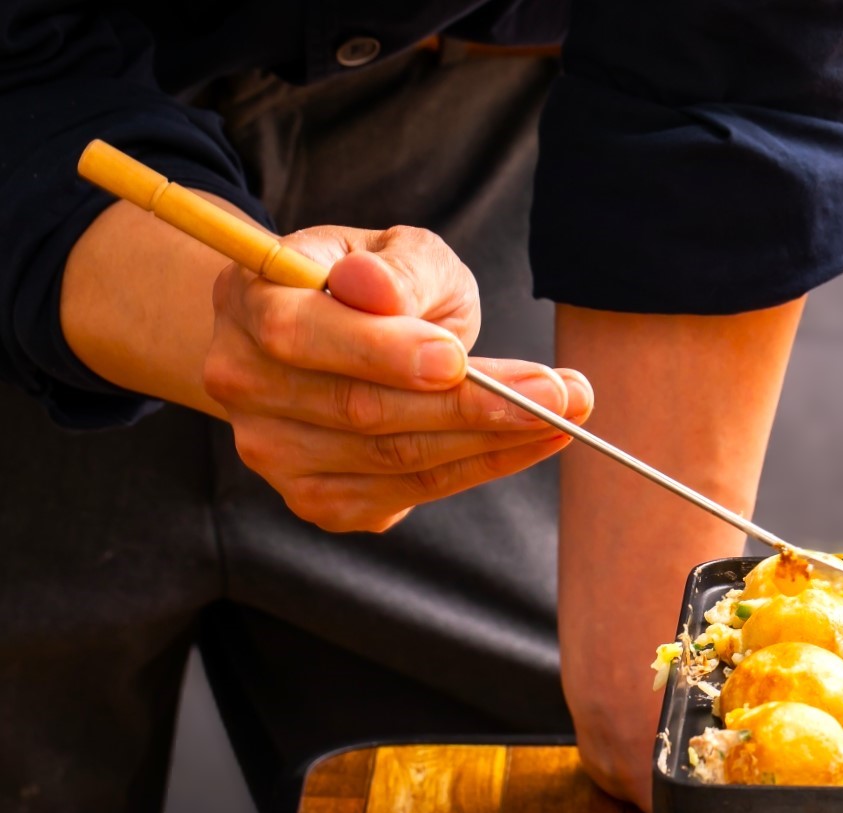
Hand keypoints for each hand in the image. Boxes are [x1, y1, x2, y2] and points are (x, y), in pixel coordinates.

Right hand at [203, 225, 593, 531]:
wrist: (338, 338)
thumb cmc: (376, 285)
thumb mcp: (398, 250)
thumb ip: (397, 269)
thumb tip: (370, 287)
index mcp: (248, 302)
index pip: (301, 336)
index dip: (382, 351)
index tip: (459, 356)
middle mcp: (244, 384)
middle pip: (362, 409)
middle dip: (474, 402)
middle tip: (563, 390)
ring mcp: (274, 452)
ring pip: (396, 457)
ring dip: (494, 438)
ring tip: (568, 410)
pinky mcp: (319, 500)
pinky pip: (412, 491)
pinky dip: (482, 466)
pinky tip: (534, 440)